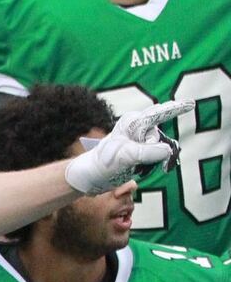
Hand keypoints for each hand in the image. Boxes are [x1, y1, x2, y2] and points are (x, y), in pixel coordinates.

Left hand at [66, 100, 189, 193]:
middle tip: (135, 161)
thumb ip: (146, 152)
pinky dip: (154, 165)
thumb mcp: (124, 156)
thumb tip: (168, 150)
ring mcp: (141, 141)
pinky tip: (140, 170)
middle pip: (161, 137)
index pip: (158, 114)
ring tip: (134, 167)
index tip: (191, 104)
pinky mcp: (142, 153)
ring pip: (161, 149)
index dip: (175, 109)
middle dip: (156, 150)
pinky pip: (158, 158)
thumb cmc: (103, 162)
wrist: (90, 177)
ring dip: (153, 160)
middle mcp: (139, 129)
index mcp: (133, 123)